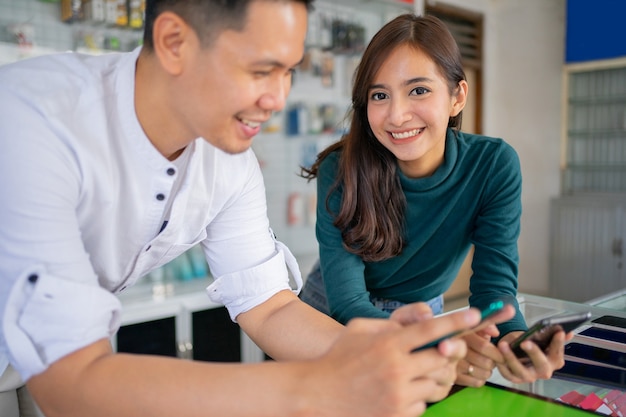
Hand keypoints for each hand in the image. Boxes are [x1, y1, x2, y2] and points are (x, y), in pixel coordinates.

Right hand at [302, 308, 479, 416]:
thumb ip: (390, 322)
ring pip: (436, 384)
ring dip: (430, 377)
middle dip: (445, 355)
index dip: (456, 321)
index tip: (476, 314)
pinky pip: (423, 404)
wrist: (318, 394)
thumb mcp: (359, 328)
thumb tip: (422, 321)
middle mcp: (397, 369)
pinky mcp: (397, 415)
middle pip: (442, 360)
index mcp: (388, 343)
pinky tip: (397, 391)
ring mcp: (398, 395)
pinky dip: (417, 396)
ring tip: (410, 373)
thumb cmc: (339, 357)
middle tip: (440, 352)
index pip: (430, 330)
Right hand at [455, 325, 501, 386]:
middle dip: (492, 361)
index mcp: (460, 335)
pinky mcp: (454, 379)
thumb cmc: (462, 338)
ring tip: (482, 365)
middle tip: (490, 358)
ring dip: (487, 370)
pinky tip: (476, 372)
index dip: (496, 352)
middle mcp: (454, 351)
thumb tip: (495, 333)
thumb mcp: (471, 327)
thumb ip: (485, 325)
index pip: (483, 347)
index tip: (501, 355)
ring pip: (483, 374)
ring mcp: (453, 367)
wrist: (441, 350)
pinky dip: (480, 378)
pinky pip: (477, 382)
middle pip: (486, 362)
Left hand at [495, 330, 572, 383]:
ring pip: (521, 371)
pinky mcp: (515, 378)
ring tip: (503, 344)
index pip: (558, 353)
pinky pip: (507, 374)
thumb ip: (553, 335)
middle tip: (525, 342)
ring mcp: (529, 376)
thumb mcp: (543, 338)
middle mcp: (544, 371)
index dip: (558, 343)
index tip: (559, 331)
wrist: (520, 353)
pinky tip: (496, 353)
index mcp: (554, 361)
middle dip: (534, 353)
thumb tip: (569, 332)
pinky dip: (501, 364)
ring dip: (511, 358)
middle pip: (541, 365)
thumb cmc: (534, 344)